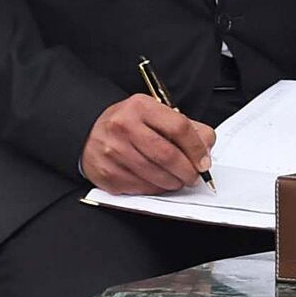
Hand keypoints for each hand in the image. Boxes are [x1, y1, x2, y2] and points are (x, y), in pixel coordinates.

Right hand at [82, 95, 215, 193]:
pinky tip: (157, 183)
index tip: (203, 161)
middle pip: (167, 155)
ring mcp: (112, 151)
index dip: (196, 148)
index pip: (179, 127)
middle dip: (187, 171)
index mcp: (140, 107)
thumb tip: (206, 148)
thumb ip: (185, 127)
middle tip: (193, 176)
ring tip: (177, 180)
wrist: (89, 131)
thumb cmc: (128, 123)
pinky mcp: (105, 172)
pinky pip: (139, 187)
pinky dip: (154, 189)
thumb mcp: (155, 113)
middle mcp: (123, 126)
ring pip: (154, 175)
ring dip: (173, 183)